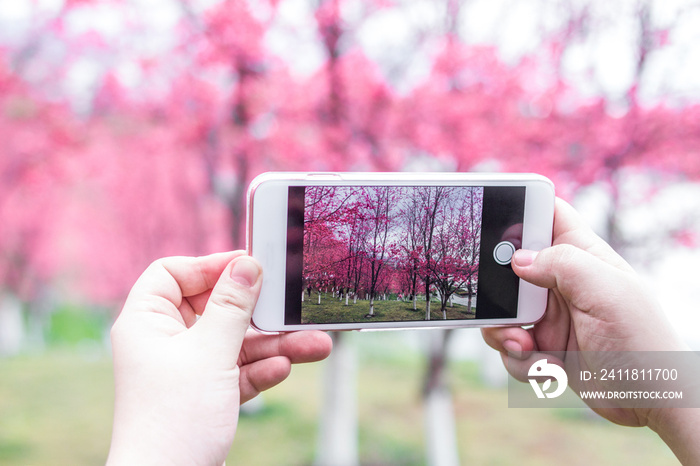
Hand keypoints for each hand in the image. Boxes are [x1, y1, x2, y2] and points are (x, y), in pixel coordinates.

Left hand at [107, 251, 331, 465]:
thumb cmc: (175, 418)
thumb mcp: (210, 352)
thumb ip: (232, 306)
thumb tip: (248, 265)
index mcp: (147, 322)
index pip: (173, 274)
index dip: (209, 265)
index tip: (249, 265)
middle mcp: (164, 342)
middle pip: (213, 308)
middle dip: (257, 312)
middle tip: (289, 305)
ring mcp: (185, 369)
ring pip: (233, 343)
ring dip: (272, 345)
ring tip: (316, 345)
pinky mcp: (204, 394)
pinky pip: (236, 371)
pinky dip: (259, 370)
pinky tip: (284, 368)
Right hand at [482, 199, 698, 461]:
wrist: (651, 401)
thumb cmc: (643, 341)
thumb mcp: (607, 292)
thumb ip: (562, 264)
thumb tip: (517, 259)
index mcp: (581, 256)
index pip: (548, 216)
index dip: (522, 210)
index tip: (492, 220)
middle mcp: (560, 283)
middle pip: (508, 268)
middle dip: (498, 290)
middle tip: (506, 307)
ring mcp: (549, 316)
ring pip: (502, 313)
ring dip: (505, 333)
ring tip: (526, 346)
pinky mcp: (542, 347)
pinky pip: (510, 347)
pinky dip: (520, 361)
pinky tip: (548, 368)